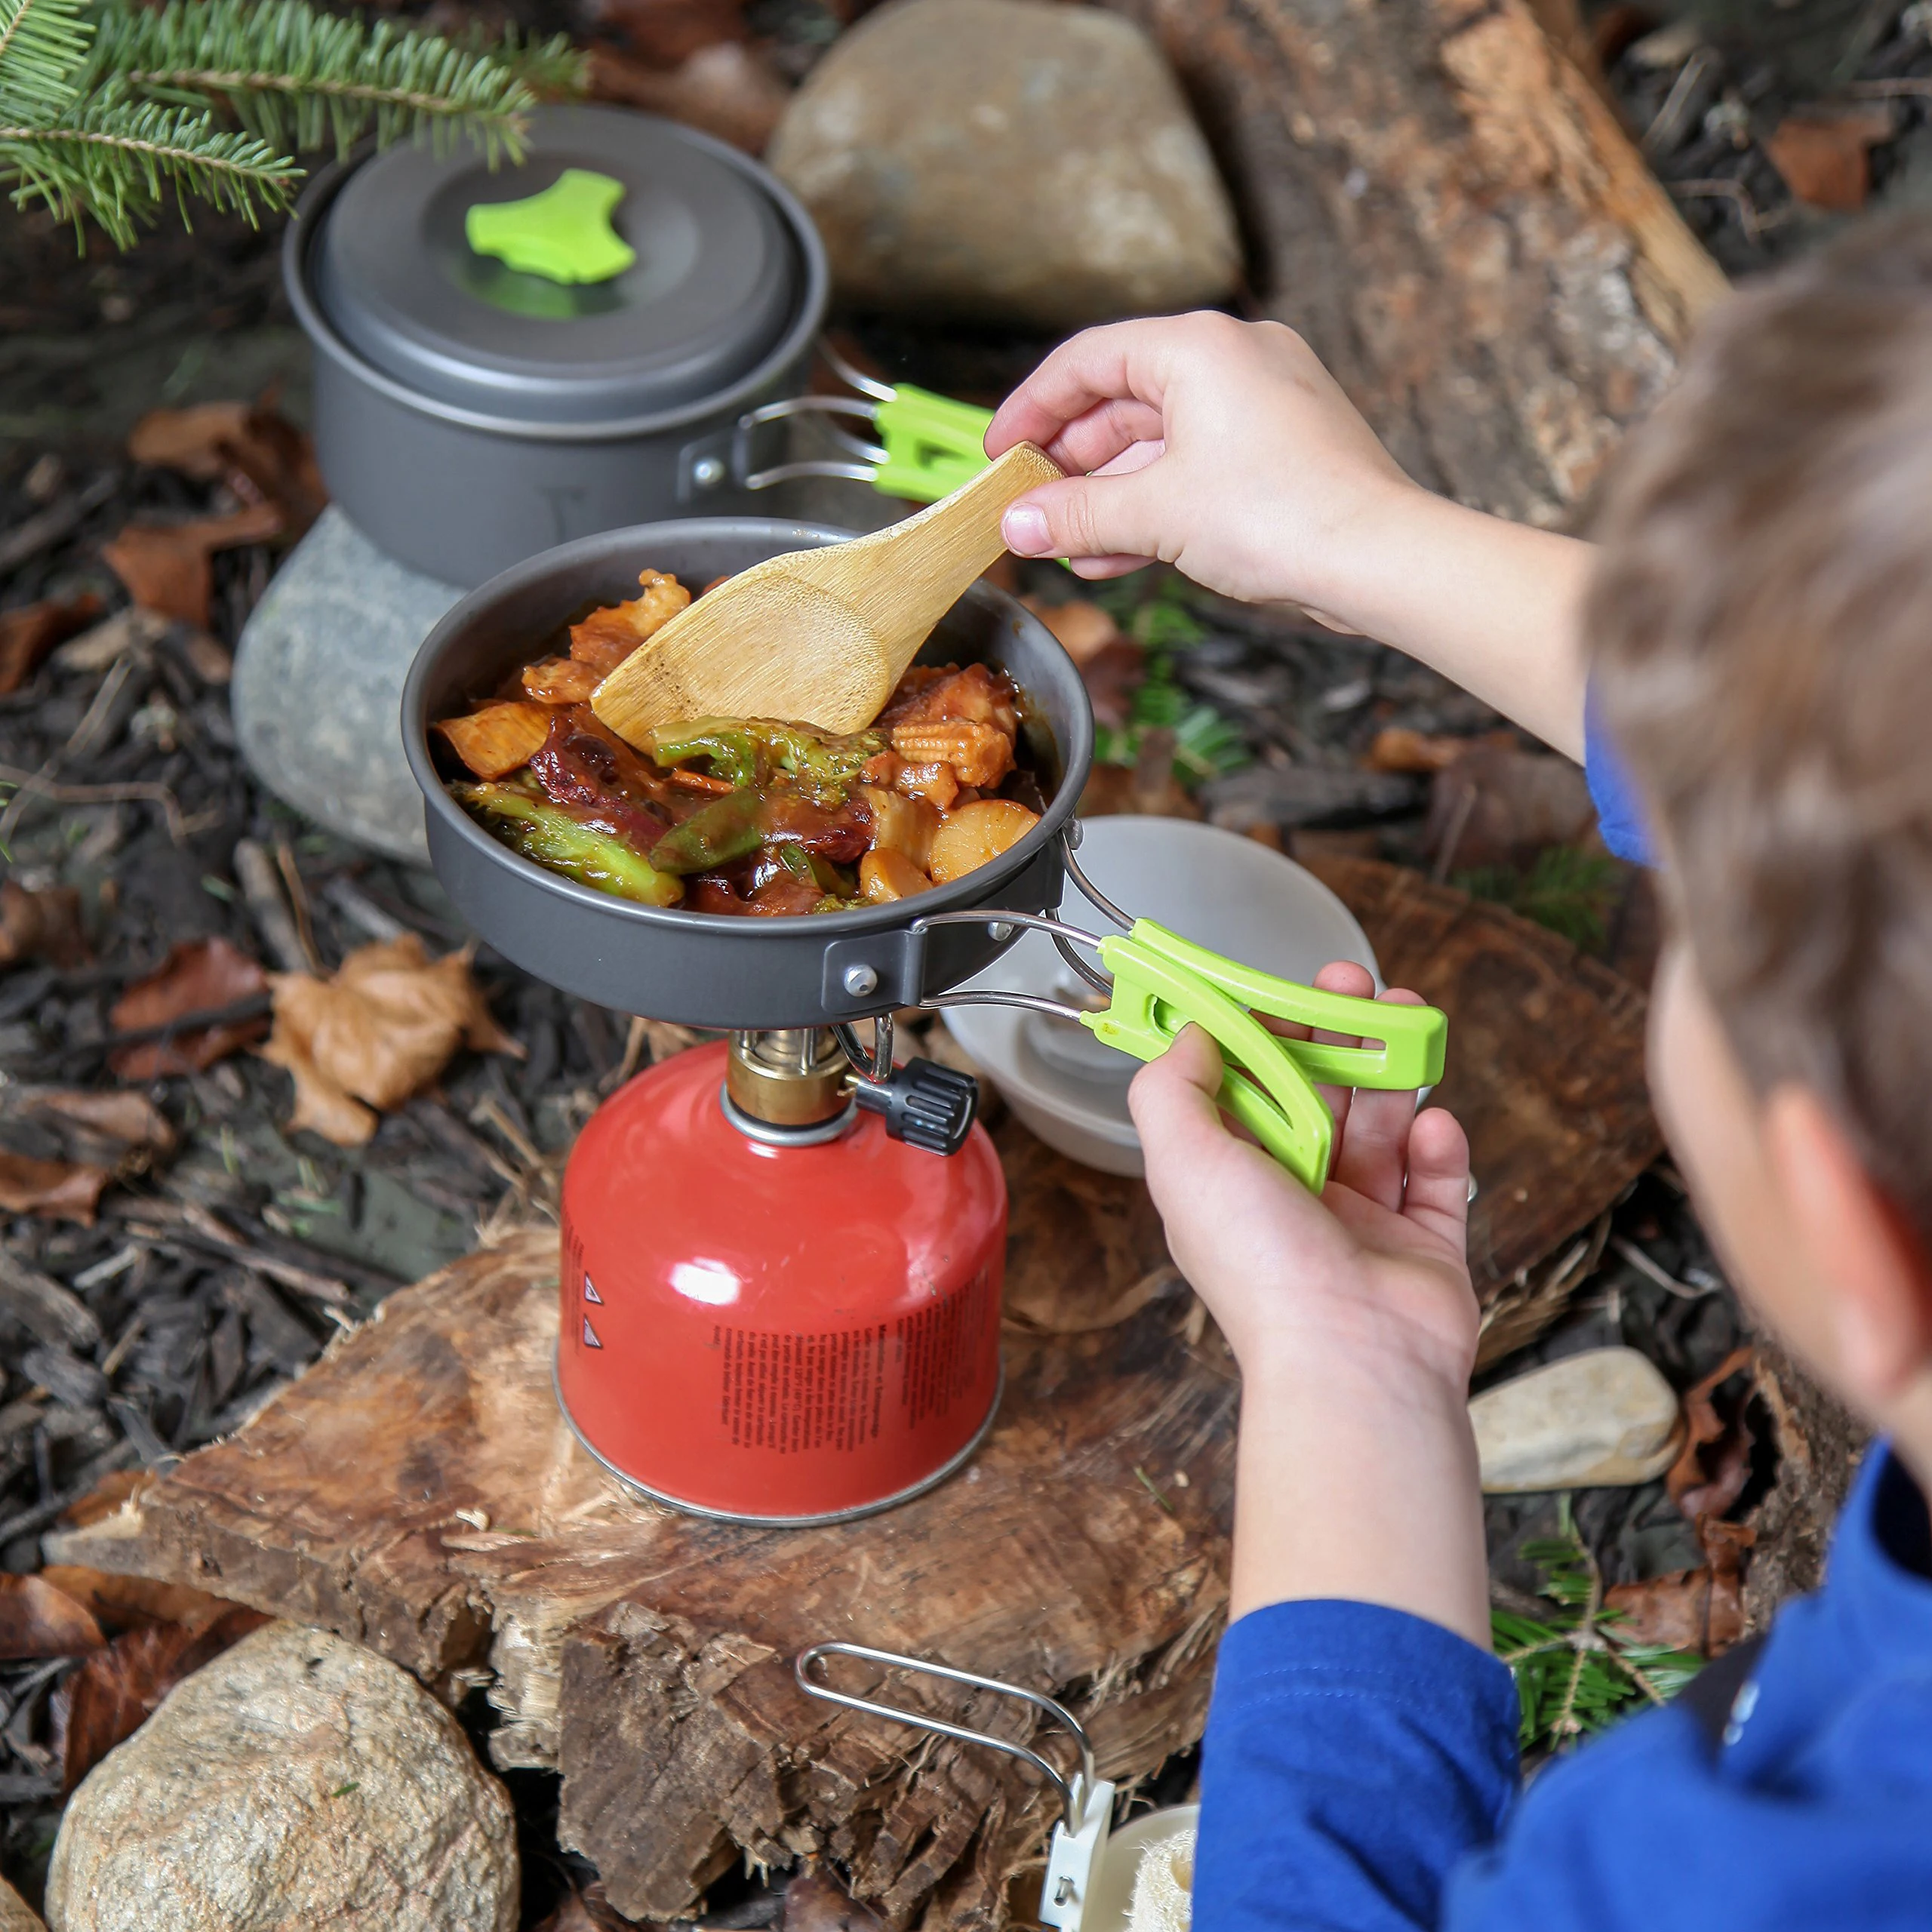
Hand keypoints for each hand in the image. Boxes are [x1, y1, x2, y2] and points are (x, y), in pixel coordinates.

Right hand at [985, 313, 1592, 757]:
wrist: (1380, 561)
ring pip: (1162, 442)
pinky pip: (1199, 467)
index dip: (1032, 409)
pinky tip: (1114, 554)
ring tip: (1065, 545)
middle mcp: (1235, 359)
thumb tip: (1016, 523)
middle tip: (1029, 507)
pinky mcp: (1286, 450)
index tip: (999, 454)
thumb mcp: (1155, 516)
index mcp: (1198, 347)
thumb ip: (1075, 516)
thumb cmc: (1279, 516)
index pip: (1088, 361)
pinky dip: (1155, 505)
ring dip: (1108, 496)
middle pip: (1124, 401)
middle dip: (1072, 464)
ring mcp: (1265, 404)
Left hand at [1129, 962, 1491, 1642]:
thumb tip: (1192, 1034)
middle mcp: (1293, 1198)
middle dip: (1334, 1034)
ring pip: (1381, 1124)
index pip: (1242, 1090)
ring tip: (1407, 1020)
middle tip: (1355, 984)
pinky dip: (1438, 1144)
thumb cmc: (1262, 1266)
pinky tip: (1431, 1125)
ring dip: (1392, 1069)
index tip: (1279, 990)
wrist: (1353, 1359)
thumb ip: (1172, 1088)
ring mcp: (1363, 1222)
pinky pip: (1437, 1178)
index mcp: (1231, 1181)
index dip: (1259, 1035)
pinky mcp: (1425, 1244)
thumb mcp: (1184, 1160)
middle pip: (1316, 1095)